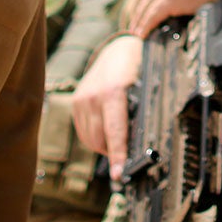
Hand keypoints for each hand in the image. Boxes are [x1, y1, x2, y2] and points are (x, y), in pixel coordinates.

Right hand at [70, 35, 143, 179]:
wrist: (119, 47)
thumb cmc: (138, 67)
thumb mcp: (145, 87)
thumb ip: (140, 113)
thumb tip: (141, 143)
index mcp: (113, 92)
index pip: (115, 132)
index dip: (118, 155)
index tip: (119, 174)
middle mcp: (92, 97)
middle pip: (100, 140)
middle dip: (114, 152)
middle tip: (128, 152)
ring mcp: (81, 100)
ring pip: (90, 139)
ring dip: (104, 146)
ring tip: (119, 139)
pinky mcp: (75, 102)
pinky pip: (83, 131)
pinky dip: (95, 137)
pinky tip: (107, 131)